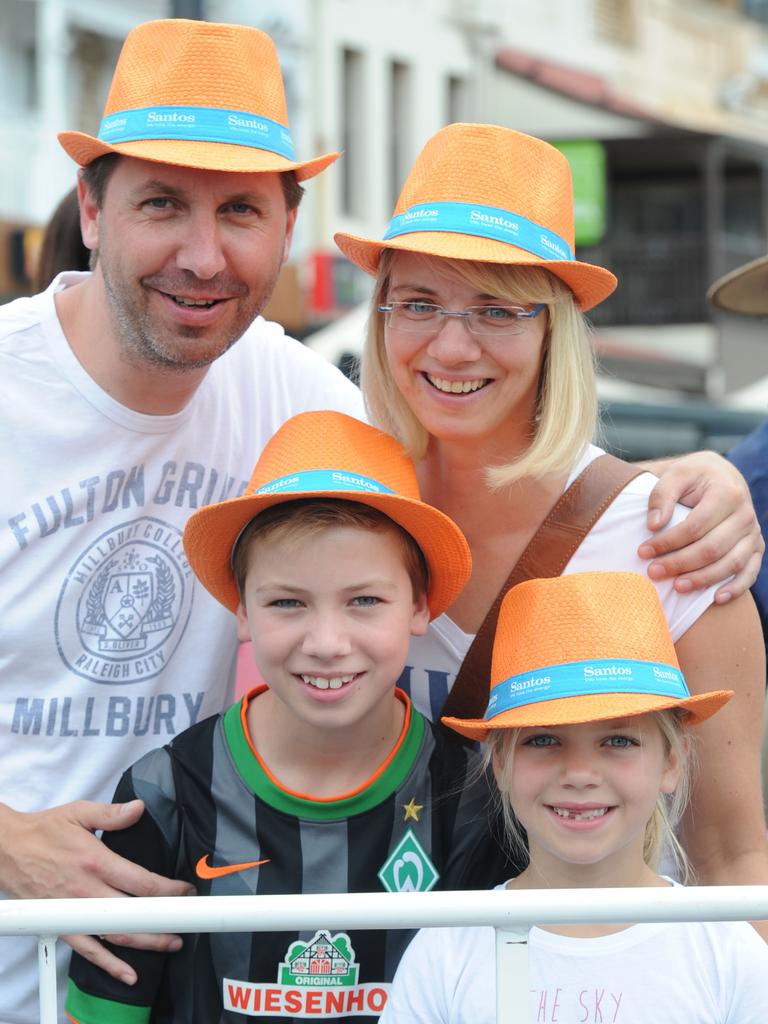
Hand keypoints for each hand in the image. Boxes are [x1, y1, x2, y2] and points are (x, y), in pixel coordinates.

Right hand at [0, 800, 192, 983]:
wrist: (7, 850)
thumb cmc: (43, 831)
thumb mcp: (79, 813)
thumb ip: (112, 814)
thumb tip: (139, 808)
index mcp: (95, 861)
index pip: (141, 882)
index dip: (168, 889)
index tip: (185, 890)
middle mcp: (86, 891)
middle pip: (133, 913)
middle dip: (163, 920)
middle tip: (185, 922)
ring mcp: (74, 911)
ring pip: (115, 935)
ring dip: (146, 943)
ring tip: (170, 944)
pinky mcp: (63, 925)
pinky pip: (88, 950)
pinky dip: (109, 964)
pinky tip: (128, 974)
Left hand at [637, 450, 762, 601]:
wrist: (721, 476)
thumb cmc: (694, 477)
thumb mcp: (676, 474)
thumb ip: (661, 495)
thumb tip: (653, 525)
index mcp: (727, 494)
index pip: (695, 527)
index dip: (668, 542)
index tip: (643, 551)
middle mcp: (745, 514)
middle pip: (712, 548)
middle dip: (680, 563)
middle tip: (653, 572)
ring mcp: (753, 533)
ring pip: (731, 563)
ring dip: (703, 579)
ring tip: (676, 587)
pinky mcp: (756, 547)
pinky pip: (751, 571)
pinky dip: (736, 587)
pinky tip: (716, 598)